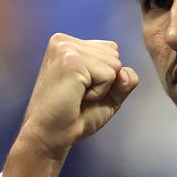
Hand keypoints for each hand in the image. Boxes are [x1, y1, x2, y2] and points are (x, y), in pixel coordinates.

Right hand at [17, 33, 138, 162]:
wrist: (49, 136)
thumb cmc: (73, 117)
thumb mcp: (107, 95)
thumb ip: (124, 80)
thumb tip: (126, 73)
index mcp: (67, 43)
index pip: (110, 49)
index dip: (104, 76)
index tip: (80, 90)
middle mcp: (63, 41)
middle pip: (114, 55)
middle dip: (104, 81)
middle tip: (77, 95)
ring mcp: (66, 49)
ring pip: (114, 64)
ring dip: (101, 88)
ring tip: (77, 96)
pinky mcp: (72, 61)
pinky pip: (109, 74)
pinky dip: (99, 92)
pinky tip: (77, 97)